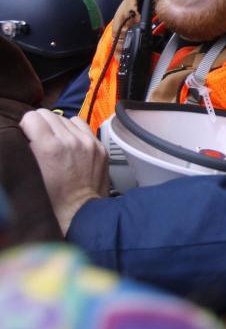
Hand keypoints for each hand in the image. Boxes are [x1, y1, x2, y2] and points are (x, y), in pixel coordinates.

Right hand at [20, 109, 108, 234]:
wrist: (81, 213)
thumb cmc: (51, 200)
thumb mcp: (30, 174)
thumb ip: (27, 150)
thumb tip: (24, 135)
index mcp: (49, 148)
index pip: (32, 117)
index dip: (26, 126)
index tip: (26, 136)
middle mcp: (71, 141)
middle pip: (48, 115)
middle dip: (40, 125)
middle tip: (38, 139)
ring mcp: (88, 142)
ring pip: (66, 118)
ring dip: (58, 127)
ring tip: (55, 142)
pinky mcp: (99, 146)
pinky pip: (82, 125)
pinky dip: (74, 130)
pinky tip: (70, 143)